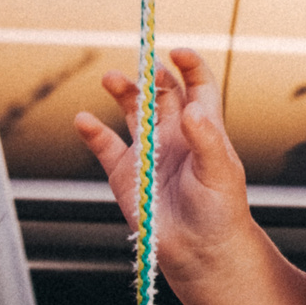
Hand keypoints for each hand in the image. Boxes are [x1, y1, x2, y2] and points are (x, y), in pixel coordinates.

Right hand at [74, 48, 251, 270]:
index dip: (189, 66)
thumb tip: (190, 107)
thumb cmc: (221, 211)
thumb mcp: (220, 171)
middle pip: (160, 94)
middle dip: (151, 77)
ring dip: (122, 93)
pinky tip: (84, 120)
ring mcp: (148, 153)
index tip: (178, 52)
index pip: (197, 86)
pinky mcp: (126, 175)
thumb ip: (205, 138)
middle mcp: (173, 135)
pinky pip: (106, 147)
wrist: (201, 252)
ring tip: (112, 79)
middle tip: (144, 69)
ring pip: (132, 113)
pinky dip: (93, 132)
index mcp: (203, 129)